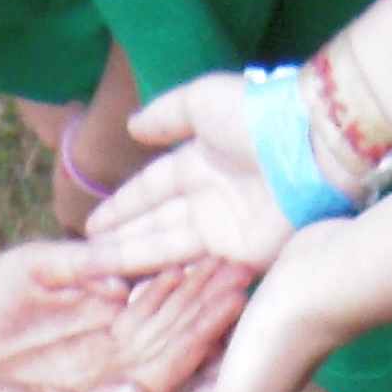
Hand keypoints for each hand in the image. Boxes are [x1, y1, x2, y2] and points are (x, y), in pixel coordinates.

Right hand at [0, 260, 249, 391]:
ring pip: (160, 323)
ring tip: (221, 255)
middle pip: (176, 342)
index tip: (232, 300)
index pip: (172, 369)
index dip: (203, 334)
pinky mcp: (94, 350)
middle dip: (207, 305)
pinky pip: (132, 314)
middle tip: (243, 264)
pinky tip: (175, 261)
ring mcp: (112, 368)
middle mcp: (125, 389)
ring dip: (189, 291)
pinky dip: (155, 287)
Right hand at [85, 76, 296, 272]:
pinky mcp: (242, 259)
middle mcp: (208, 200)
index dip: (121, 207)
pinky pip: (196, 272)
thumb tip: (132, 127)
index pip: (151, 189)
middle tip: (82, 258)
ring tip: (95, 274)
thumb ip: (167, 114)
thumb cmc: (258, 118)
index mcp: (199, 163)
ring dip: (131, 262)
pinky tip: (133, 290)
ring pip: (167, 251)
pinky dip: (166, 280)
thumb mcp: (203, 101)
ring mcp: (224, 232)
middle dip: (119, 241)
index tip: (92, 225)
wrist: (309, 149)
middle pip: (154, 225)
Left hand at [119, 221, 360, 391]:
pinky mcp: (244, 314)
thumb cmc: (281, 345)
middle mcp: (232, 384)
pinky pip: (202, 326)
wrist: (330, 281)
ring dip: (157, 364)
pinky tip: (160, 310)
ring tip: (122, 366)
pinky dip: (179, 325)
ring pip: (186, 363)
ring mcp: (240, 350)